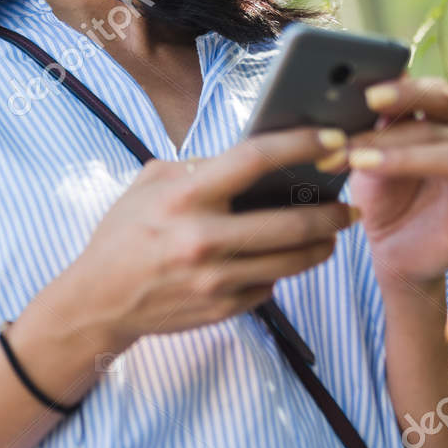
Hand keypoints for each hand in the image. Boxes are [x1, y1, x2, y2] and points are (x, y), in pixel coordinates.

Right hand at [37, 127, 363, 360]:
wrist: (98, 301)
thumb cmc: (124, 234)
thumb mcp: (149, 185)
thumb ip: (198, 168)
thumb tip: (254, 158)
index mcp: (185, 196)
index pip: (256, 159)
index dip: (302, 145)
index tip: (334, 141)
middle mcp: (203, 237)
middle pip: (292, 221)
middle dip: (332, 212)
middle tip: (349, 205)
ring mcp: (215, 278)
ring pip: (293, 260)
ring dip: (322, 245)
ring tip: (332, 232)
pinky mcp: (222, 307)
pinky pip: (270, 285)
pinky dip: (281, 270)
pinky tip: (284, 259)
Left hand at [318, 75, 447, 286]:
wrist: (391, 252)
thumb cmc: (382, 201)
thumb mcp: (365, 165)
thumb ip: (368, 137)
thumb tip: (348, 104)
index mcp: (441, 124)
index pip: (432, 94)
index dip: (405, 91)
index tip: (369, 96)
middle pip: (444, 116)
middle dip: (394, 126)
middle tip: (357, 136)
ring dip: (406, 157)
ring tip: (362, 164)